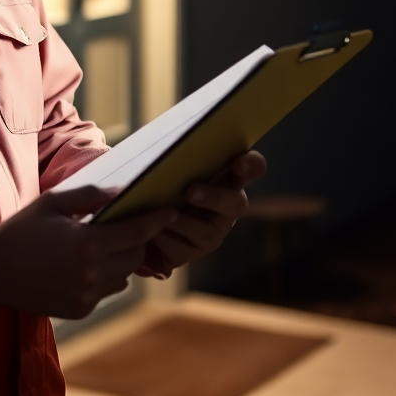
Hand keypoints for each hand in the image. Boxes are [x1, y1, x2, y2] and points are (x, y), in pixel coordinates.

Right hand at [0, 186, 177, 319]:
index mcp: (86, 242)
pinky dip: (104, 276)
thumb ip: (90, 195)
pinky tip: (82, 264)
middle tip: (128, 225)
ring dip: (121, 259)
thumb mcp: (53, 202)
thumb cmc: (22, 229)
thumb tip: (122, 192)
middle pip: (136, 255)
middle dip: (137, 239)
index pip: (136, 231)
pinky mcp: (80, 309)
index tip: (170, 211)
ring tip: (101, 244)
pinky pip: (106, 290)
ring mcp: (87, 295)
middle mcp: (91, 273)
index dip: (156, 220)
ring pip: (124, 275)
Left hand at [136, 150, 267, 277]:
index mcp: (226, 177)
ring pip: (207, 231)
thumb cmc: (160, 178)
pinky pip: (183, 248)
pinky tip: (152, 231)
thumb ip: (177, 155)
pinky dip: (166, 237)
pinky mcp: (194, 251)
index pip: (252, 167)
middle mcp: (226, 205)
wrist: (142, 217)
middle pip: (236, 203)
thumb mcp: (169, 164)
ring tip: (164, 213)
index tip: (238, 163)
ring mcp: (213, 231)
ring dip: (185, 221)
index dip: (250, 165)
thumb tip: (164, 144)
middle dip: (214, 197)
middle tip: (190, 191)